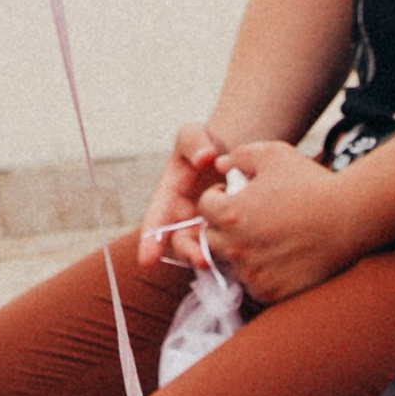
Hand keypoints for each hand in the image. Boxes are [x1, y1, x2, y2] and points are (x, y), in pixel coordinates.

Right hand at [138, 121, 225, 272]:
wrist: (231, 156)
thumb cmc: (205, 146)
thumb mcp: (193, 135)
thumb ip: (193, 141)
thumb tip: (206, 157)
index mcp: (170, 200)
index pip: (157, 222)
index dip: (150, 242)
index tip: (146, 260)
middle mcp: (185, 222)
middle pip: (182, 244)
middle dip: (190, 254)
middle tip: (202, 259)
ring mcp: (207, 232)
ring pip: (207, 251)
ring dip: (214, 257)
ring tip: (225, 259)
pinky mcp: (228, 238)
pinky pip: (230, 251)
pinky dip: (236, 254)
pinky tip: (248, 257)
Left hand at [199, 141, 360, 306]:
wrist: (349, 219)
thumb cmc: (311, 183)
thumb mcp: (273, 154)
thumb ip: (238, 156)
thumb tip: (219, 165)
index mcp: (230, 214)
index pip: (204, 207)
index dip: (218, 197)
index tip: (235, 195)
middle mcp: (236, 247)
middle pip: (211, 238)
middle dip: (223, 226)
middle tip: (247, 219)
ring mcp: (253, 274)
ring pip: (231, 264)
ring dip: (240, 251)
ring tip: (265, 237)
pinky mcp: (271, 293)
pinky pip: (252, 285)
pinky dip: (260, 273)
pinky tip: (279, 256)